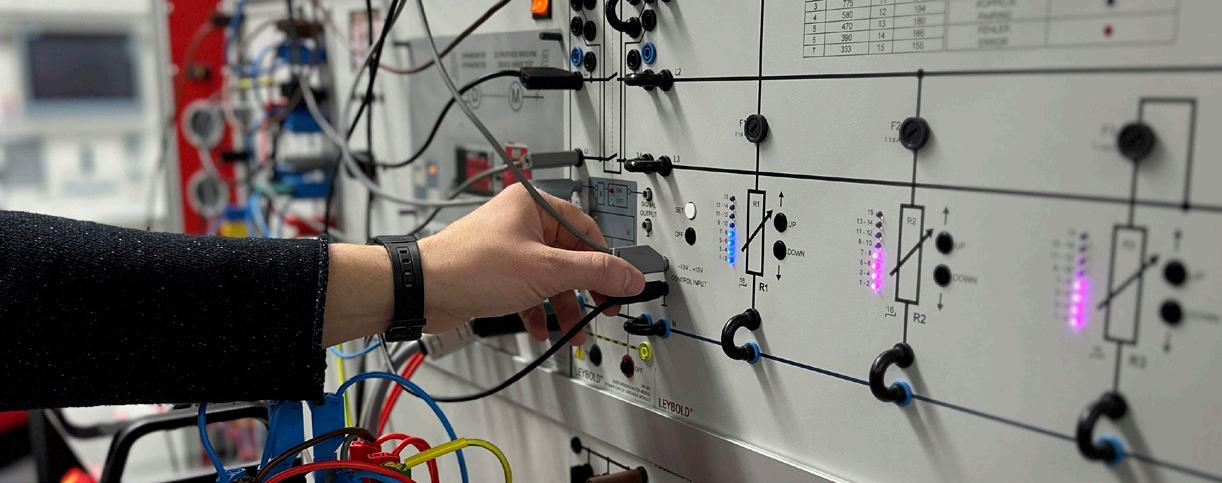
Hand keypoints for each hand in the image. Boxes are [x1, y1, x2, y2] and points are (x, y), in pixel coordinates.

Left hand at [418, 184, 645, 344]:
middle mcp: (523, 222)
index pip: (589, 230)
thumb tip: (630, 275)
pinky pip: (530, 288)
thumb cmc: (470, 267)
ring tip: (572, 330)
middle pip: (571, 255)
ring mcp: (509, 247)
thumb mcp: (546, 271)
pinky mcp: (497, 271)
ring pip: (551, 276)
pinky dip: (538, 308)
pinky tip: (539, 327)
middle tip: (601, 308)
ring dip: (563, 305)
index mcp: (536, 205)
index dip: (608, 261)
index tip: (622, 285)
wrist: (423, 291)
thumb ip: (594, 273)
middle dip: (585, 289)